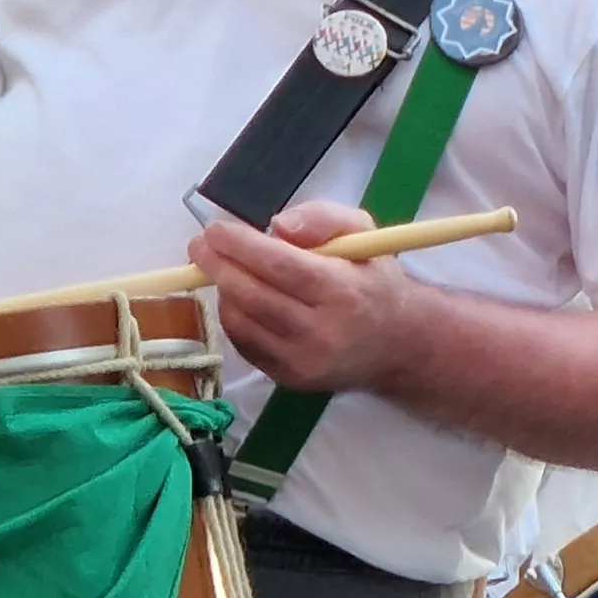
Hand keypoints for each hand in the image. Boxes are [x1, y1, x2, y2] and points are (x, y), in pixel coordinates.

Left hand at [192, 203, 410, 393]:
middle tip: (200, 245)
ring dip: (224, 291)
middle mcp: (324, 331)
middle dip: (218, 266)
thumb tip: (278, 226)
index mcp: (344, 291)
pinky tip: (241, 298)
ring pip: (242, 321)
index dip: (241, 246)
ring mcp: (304, 361)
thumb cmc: (373, 282)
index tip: (215, 230)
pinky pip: (245, 343)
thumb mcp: (362, 234)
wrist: (397, 346)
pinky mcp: (290, 378)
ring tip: (225, 269)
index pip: (281, 266)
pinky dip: (234, 316)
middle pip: (254, 296)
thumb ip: (323, 218)